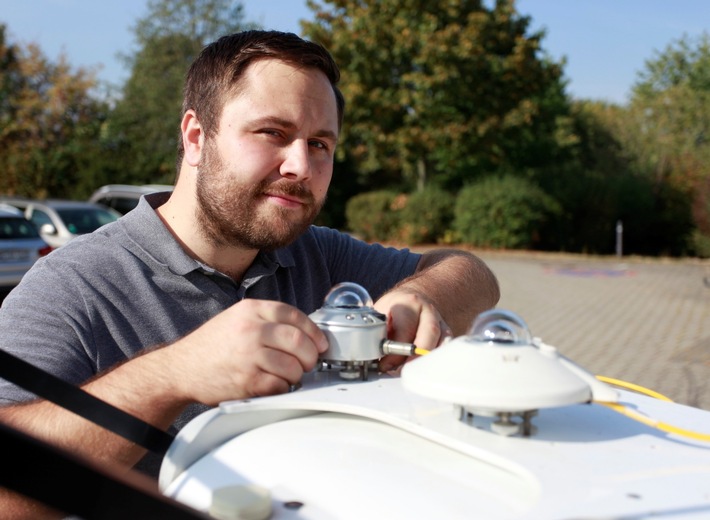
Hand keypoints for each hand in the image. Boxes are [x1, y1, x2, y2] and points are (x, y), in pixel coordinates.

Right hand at [170, 299, 328, 404]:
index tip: (320, 343)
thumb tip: (305, 334)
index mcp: (251, 310)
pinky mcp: (247, 380)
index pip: (294, 316)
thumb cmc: (211, 346)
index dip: (314, 332)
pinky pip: (280, 385)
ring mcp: (249, 354)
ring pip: (293, 366)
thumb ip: (266, 321)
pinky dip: (282, 388)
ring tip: (288, 376)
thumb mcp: (237, 319)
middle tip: (308, 364)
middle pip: (299, 341)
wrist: (181, 369)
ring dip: (297, 375)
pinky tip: (274, 385)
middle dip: (311, 356)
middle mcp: (251, 329)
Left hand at [374, 289, 452, 372]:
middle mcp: (427, 310)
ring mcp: (440, 322)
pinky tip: (425, 370)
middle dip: (415, 357)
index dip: (396, 349)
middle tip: (401, 372)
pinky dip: (437, 361)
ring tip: (412, 374)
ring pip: (442, 342)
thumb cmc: (393, 310)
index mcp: (408, 303)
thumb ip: (377, 331)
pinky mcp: (446, 334)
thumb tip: (370, 354)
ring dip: (427, 361)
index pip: (406, 327)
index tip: (385, 364)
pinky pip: (447, 349)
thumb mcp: (381, 314)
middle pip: (429, 333)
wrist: (412, 300)